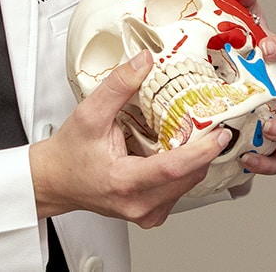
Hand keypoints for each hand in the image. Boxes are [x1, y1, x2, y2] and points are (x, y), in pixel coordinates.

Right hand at [29, 51, 224, 226]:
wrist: (55, 181)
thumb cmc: (69, 155)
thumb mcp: (89, 114)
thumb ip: (118, 86)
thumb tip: (144, 62)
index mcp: (124, 182)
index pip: (173, 169)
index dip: (202, 150)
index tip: (220, 133)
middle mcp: (138, 204)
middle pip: (188, 176)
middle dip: (206, 150)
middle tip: (215, 124)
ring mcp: (146, 212)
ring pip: (188, 184)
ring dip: (197, 159)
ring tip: (197, 133)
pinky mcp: (150, 213)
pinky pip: (179, 189)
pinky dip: (185, 169)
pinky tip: (179, 151)